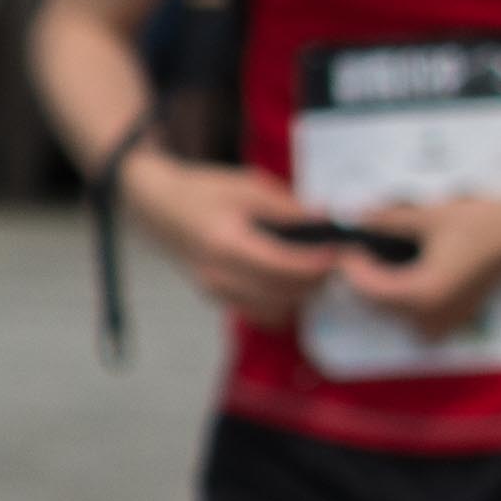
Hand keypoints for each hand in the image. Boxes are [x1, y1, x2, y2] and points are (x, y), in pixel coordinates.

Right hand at [122, 146, 337, 328]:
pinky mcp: (217, 298)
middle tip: (336, 260)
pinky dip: (281, 305)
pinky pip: (260, 314)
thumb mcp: (249, 186)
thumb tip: (328, 221)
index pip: (280, 266)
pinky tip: (291, 284)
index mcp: (225, 243)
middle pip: (281, 294)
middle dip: (315, 280)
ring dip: (300, 296)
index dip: (315, 264)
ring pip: (274, 310)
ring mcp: (215, 291)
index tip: (339, 251)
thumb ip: (289, 208)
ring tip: (314, 272)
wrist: (161, 207)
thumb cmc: (206, 191)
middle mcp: (218, 275)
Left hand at [343, 186, 500, 334]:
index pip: (369, 291)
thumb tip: (352, 218)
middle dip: (360, 278)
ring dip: (377, 290)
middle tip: (355, 248)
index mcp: (426, 294)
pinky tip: (397, 273)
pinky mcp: (451, 320)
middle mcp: (434, 316)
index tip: (346, 245)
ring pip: (391, 314)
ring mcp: (444, 322)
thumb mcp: (427, 217)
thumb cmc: (480, 223)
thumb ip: (385, 221)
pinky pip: (411, 317)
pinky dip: (398, 299)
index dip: (351, 268)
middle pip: (376, 305)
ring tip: (373, 259)